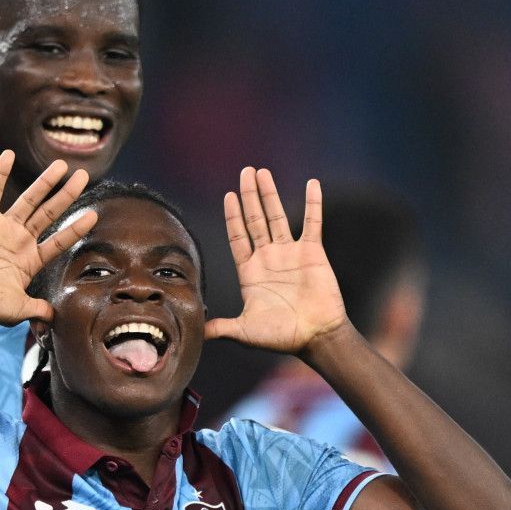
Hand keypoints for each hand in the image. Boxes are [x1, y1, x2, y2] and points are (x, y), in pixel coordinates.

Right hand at [0, 151, 96, 325]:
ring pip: (28, 200)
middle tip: (84, 176)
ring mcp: (2, 228)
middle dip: (67, 195)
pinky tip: (9, 155)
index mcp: (31, 261)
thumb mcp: (16, 310)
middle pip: (49, 214)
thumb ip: (38, 310)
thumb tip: (57, 318)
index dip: (76, 228)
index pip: (60, 241)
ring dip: (44, 182)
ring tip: (61, 164)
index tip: (94, 215)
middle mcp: (20, 240)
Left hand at [205, 167, 348, 353]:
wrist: (316, 337)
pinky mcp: (313, 253)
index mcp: (250, 272)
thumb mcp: (244, 331)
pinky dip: (313, 203)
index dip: (232, 216)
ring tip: (262, 172)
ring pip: (278, 216)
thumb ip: (220, 327)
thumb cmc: (281, 336)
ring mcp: (290, 253)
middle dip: (249, 196)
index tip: (228, 195)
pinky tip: (312, 184)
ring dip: (270, 194)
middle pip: (255, 220)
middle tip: (245, 172)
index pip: (238, 236)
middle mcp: (268, 258)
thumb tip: (194, 333)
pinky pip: (313, 223)